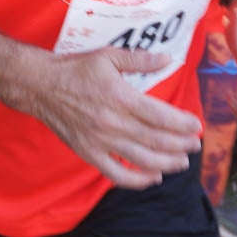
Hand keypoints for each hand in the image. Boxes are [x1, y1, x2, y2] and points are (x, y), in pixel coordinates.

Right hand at [20, 48, 203, 188]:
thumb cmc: (75, 69)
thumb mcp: (108, 56)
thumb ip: (139, 60)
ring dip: (167, 164)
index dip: (183, 124)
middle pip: (156, 140)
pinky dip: (137, 180)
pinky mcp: (89, 153)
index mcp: (121, 97)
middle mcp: (113, 122)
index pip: (161, 116)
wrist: (40, 86)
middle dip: (181, 144)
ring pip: (142, 160)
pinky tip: (152, 178)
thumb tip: (167, 59)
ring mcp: (101, 141)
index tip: (197, 126)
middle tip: (195, 145)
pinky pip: (116, 174)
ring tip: (181, 162)